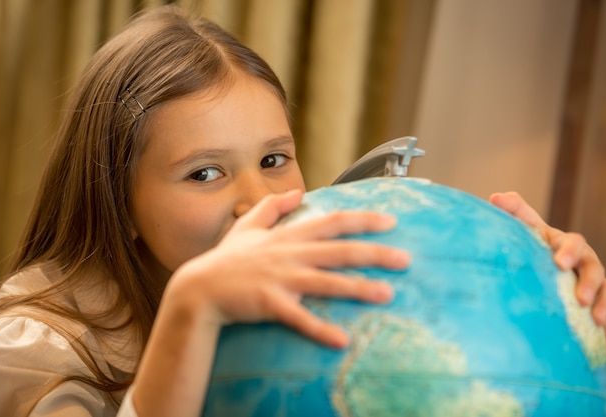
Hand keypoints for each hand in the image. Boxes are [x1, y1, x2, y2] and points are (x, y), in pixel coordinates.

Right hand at [172, 189, 410, 348]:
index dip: (362, 220)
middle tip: (406, 259)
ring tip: (387, 294)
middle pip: (339, 251)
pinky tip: (342, 341)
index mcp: (288, 236)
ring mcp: (280, 278)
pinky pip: (299, 318)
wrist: (199, 288)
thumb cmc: (226, 259)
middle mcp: (290, 253)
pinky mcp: (270, 303)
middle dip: (375, 253)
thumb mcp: (247, 225)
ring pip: (326, 282)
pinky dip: (320, 329)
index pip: (332, 222)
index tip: (391, 220)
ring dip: (358, 288)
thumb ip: (274, 206)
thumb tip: (299, 193)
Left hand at [490, 192, 605, 342]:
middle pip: (593, 268)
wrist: (542, 271)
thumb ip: (514, 212)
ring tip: (598, 320)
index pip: (571, 243)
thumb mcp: (525, 229)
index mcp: (563, 243)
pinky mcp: (597, 303)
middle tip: (579, 298)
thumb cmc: (531, 246)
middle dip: (588, 282)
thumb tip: (496, 196)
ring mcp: (593, 282)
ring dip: (605, 305)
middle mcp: (583, 261)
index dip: (568, 252)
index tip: (560, 264)